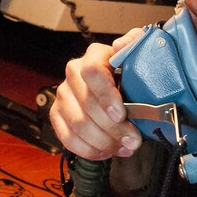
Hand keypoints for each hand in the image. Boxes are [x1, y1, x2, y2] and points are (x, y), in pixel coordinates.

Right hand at [49, 29, 144, 159]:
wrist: (119, 88)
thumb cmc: (130, 75)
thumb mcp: (139, 55)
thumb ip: (134, 44)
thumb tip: (120, 45)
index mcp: (93, 56)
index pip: (92, 72)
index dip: (106, 95)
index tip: (122, 114)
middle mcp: (73, 73)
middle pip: (86, 104)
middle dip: (112, 128)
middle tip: (133, 141)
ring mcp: (63, 95)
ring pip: (77, 124)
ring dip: (103, 142)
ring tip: (124, 148)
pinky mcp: (57, 115)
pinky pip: (67, 138)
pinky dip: (88, 149)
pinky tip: (106, 152)